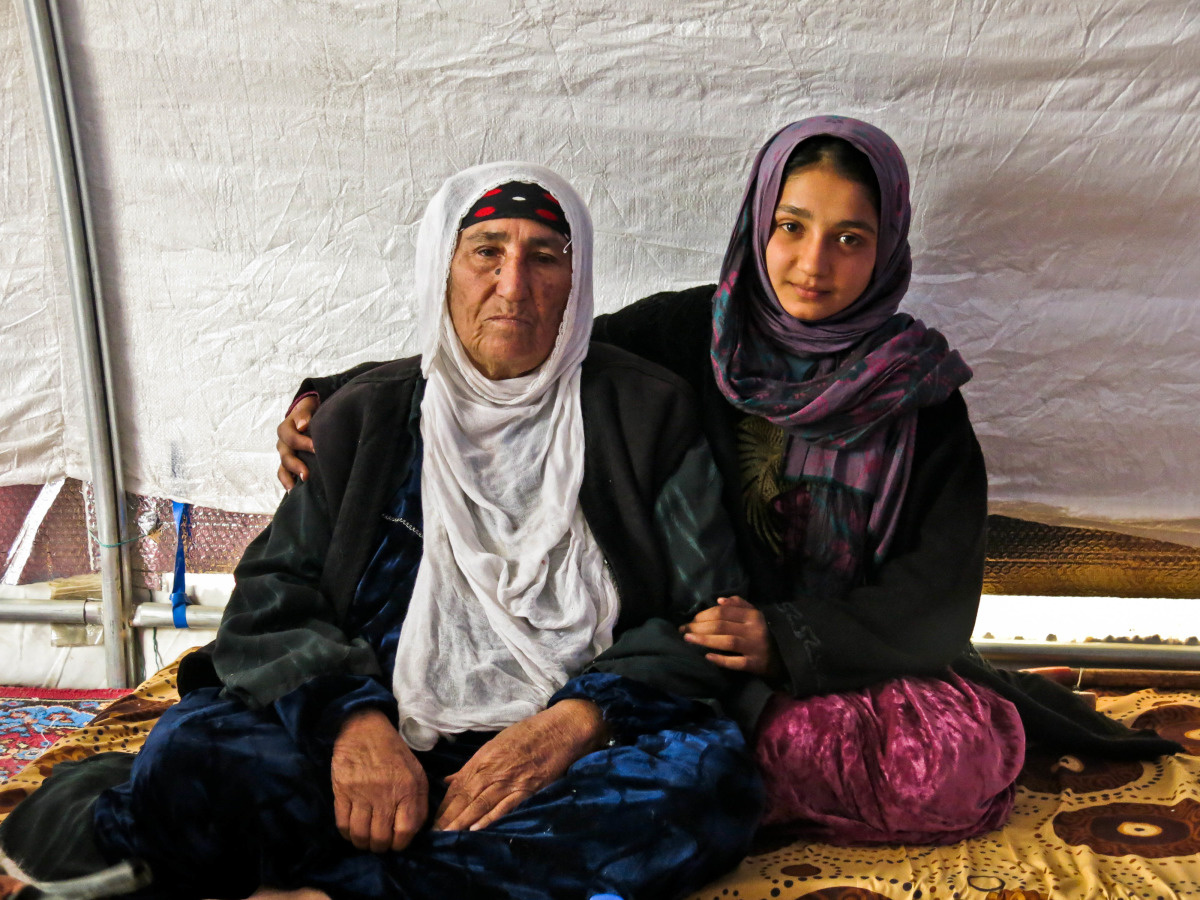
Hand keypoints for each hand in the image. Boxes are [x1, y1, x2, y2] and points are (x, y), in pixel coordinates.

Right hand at [276, 395, 318, 489]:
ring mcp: (285, 455)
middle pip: (285, 456)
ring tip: (295, 489)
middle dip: (296, 465)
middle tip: (306, 474)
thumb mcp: (307, 408)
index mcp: (286, 428)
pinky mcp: (288, 464)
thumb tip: (303, 426)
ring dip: (289, 478)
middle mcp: (283, 443)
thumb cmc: (309, 412)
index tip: (315, 448)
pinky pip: (284, 474)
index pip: (290, 436)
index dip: (302, 442)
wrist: (306, 416)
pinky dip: (288, 483)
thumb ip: (304, 414)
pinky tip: (294, 492)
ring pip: (283, 468)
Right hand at [331, 709, 427, 852]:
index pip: (406, 830)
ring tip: (366, 840)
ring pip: (360, 835)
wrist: (364, 730)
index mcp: (408, 788)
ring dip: (363, 844)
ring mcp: (361, 793)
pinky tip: (352, 831)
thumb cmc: (394, 752)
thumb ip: (419, 801)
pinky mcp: (342, 791)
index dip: (401, 844)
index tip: (397, 843)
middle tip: (380, 844)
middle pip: (381, 837)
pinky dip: (347, 834)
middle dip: (381, 847)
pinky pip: (342, 824)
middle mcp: (385, 793)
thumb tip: (415, 830)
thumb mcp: (417, 772)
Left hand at [433, 699, 607, 832]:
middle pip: (465, 796)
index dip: (445, 804)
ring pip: (480, 803)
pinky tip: (476, 828)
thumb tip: (448, 780)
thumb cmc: (530, 733)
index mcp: (484, 757)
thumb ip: (473, 764)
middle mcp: (493, 769)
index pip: (458, 785)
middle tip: (433, 834)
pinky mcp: (527, 787)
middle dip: (448, 817)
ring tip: (448, 835)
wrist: (561, 728)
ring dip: (463, 820)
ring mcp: (510, 779)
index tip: (433, 820)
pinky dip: (490, 817)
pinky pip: (505, 805)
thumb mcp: (497, 743)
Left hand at [679, 595, 780, 678]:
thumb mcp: (756, 615)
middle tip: (684, 630)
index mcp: (752, 615)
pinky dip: (721, 659)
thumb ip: (739, 605)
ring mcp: (755, 647)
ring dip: (705, 640)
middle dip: (699, 627)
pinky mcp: (756, 664)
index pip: (723, 612)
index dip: (703, 614)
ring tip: (689, 639)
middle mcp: (753, 630)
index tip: (691, 620)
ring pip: (726, 642)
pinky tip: (707, 657)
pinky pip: (736, 662)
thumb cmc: (765, 632)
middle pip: (721, 625)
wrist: (786, 656)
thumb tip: (720, 600)